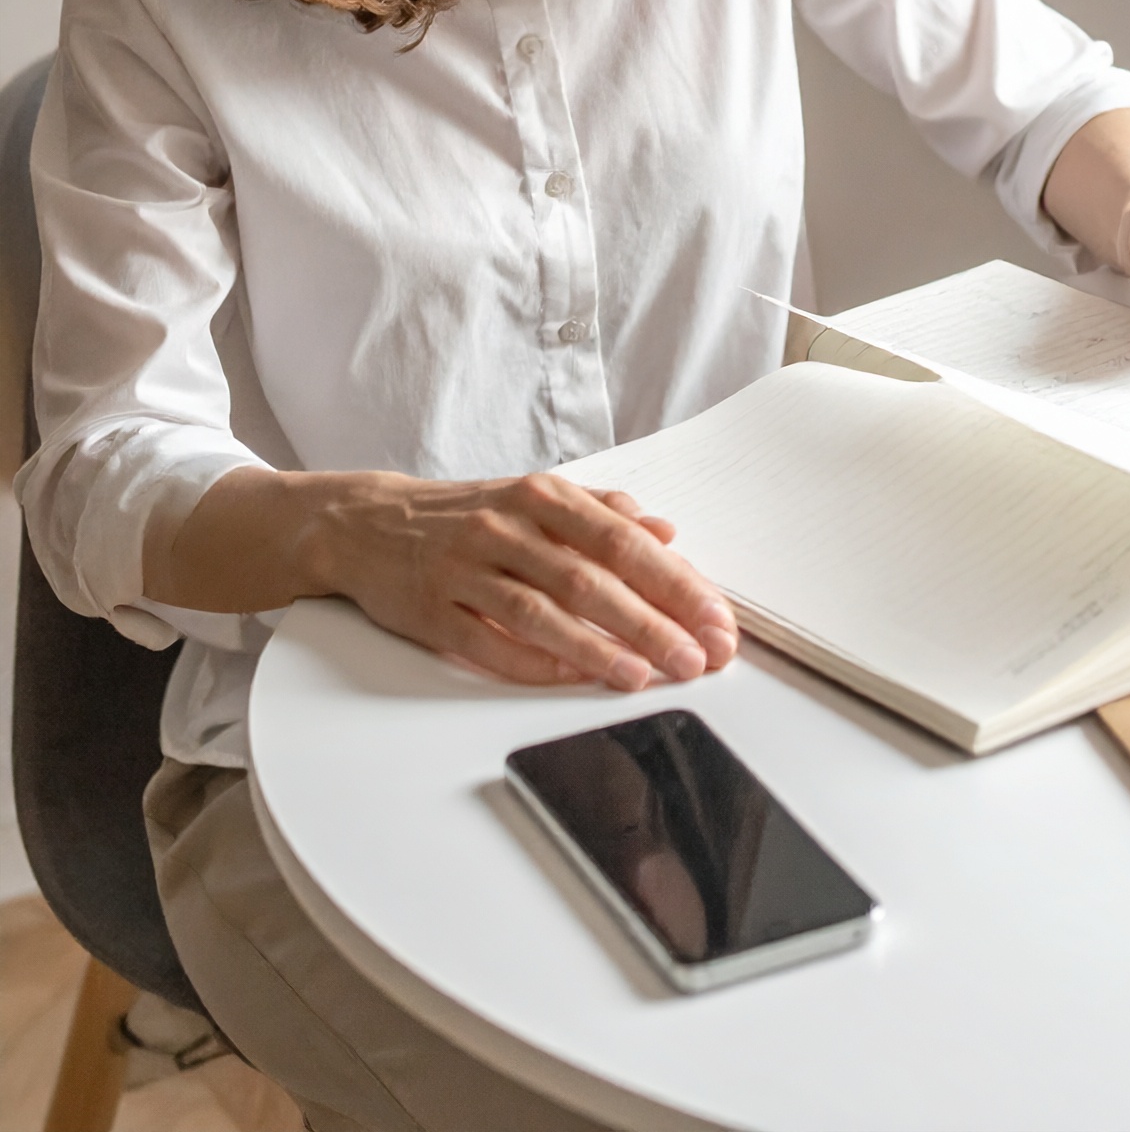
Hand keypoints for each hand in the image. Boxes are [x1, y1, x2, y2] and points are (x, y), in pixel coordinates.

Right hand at [313, 469, 737, 690]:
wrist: (368, 523)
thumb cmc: (465, 514)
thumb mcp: (534, 496)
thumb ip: (601, 512)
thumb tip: (665, 532)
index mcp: (542, 496)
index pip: (624, 540)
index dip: (676, 582)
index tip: (716, 618)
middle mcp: (508, 527)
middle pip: (592, 577)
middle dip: (654, 621)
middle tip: (699, 657)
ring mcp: (468, 569)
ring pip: (545, 610)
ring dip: (602, 647)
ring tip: (648, 675)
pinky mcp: (436, 610)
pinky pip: (493, 644)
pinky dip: (538, 663)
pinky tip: (577, 679)